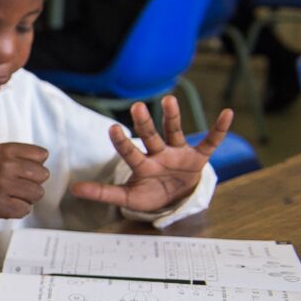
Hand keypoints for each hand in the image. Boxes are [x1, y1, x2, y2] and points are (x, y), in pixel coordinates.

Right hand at [0, 93, 50, 229]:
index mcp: (3, 149)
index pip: (42, 156)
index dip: (31, 165)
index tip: (13, 169)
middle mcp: (2, 165)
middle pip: (43, 176)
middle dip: (30, 183)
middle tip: (11, 185)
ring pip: (36, 194)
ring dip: (25, 198)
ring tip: (7, 195)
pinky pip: (25, 209)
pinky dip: (17, 211)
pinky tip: (3, 206)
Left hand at [71, 97, 232, 211]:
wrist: (175, 200)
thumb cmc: (150, 195)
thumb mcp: (127, 198)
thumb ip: (103, 193)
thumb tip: (73, 188)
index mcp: (142, 165)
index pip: (130, 152)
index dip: (122, 142)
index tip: (112, 127)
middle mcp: (159, 154)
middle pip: (150, 136)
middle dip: (144, 123)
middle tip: (136, 106)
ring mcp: (179, 153)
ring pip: (174, 132)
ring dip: (172, 117)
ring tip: (169, 100)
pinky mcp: (198, 157)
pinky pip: (211, 141)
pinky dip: (220, 129)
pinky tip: (227, 113)